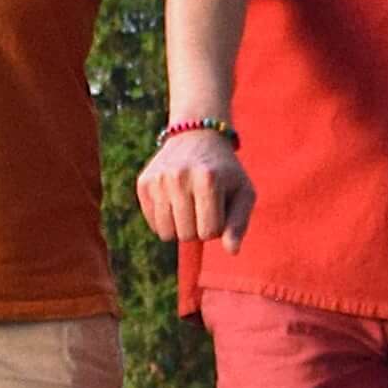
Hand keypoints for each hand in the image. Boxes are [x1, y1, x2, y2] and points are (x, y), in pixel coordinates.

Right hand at [138, 127, 251, 249]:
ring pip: (166, 234)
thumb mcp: (243, 192)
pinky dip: (166, 220)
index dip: (217, 226)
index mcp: (207, 179)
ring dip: (181, 227)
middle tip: (203, 204)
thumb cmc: (225, 172)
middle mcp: (178, 177)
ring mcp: (158, 179)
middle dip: (198, 228)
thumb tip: (232, 251)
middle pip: (186, 235)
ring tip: (189, 205)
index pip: (209, 232)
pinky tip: (174, 200)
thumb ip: (240, 223)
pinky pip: (153, 224)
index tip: (219, 207)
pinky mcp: (143, 183)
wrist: (197, 136)